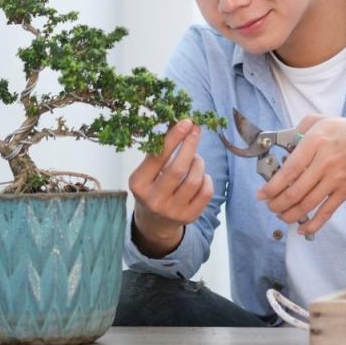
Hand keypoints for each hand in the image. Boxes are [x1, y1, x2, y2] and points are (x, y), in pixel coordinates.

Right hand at [128, 119, 212, 254]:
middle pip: (178, 168)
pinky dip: (206, 178)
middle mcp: (154, 200)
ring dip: (198, 162)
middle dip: (190, 145)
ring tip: (195, 158)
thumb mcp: (147, 171)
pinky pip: (206, 192)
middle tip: (196, 131)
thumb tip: (178, 123)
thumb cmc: (152, 187)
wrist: (155, 222)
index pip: (158, 157)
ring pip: (194, 180)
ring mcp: (172, 211)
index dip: (174, 138)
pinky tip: (200, 176)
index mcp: (139, 184)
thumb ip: (159, 151)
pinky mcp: (189, 217)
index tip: (186, 122)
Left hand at [257, 115, 345, 236]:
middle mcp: (325, 162)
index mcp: (316, 142)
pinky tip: (302, 229)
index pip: (289, 170)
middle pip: (295, 191)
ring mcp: (336, 179)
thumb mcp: (322, 120)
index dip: (272, 186)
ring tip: (281, 215)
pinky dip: (313, 224)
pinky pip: (326, 212)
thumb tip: (282, 143)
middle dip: (277, 204)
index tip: (261, 194)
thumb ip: (299, 129)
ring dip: (290, 214)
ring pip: (307, 205)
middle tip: (270, 205)